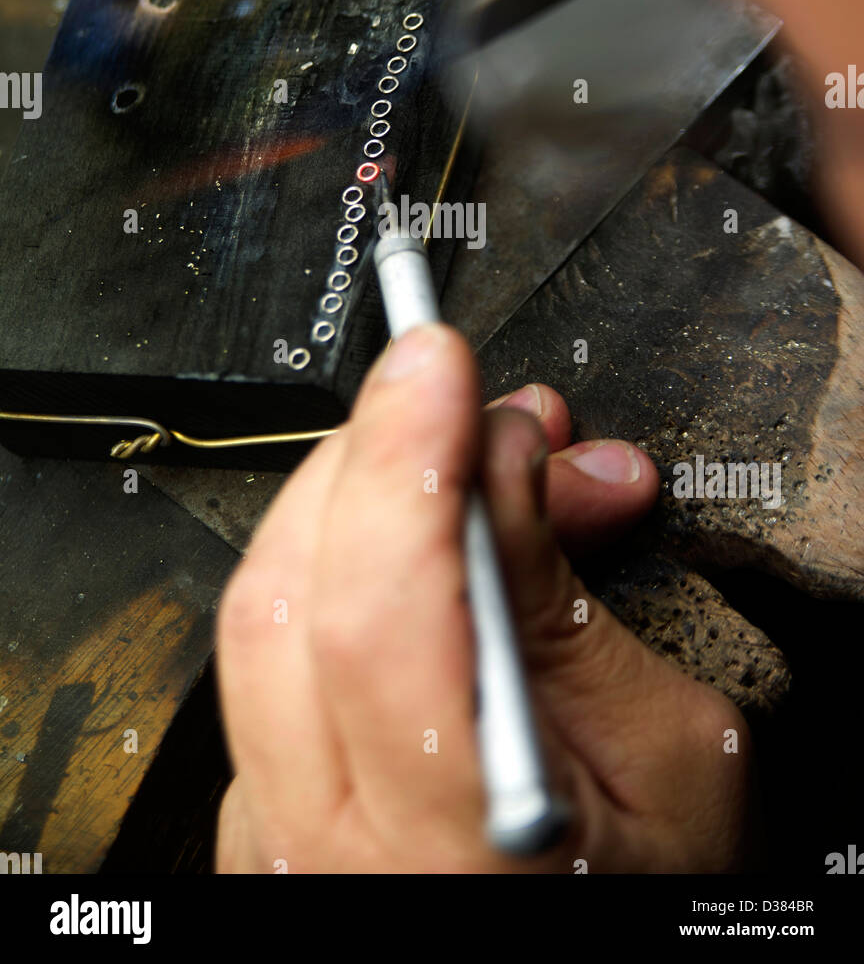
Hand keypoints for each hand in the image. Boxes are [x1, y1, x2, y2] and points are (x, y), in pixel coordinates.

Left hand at [216, 324, 753, 872]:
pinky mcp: (261, 809)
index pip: (374, 609)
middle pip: (286, 587)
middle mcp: (326, 848)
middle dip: (379, 457)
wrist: (592, 959)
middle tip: (481, 412)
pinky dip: (349, 571)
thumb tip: (498, 447)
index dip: (402, 457)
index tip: (437, 364)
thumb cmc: (649, 902)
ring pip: (265, 611)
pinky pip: (274, 654)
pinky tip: (431, 553)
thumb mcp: (672, 752)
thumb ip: (568, 600)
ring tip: (486, 480)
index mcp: (449, 845)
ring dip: (369, 504)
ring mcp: (273, 833)